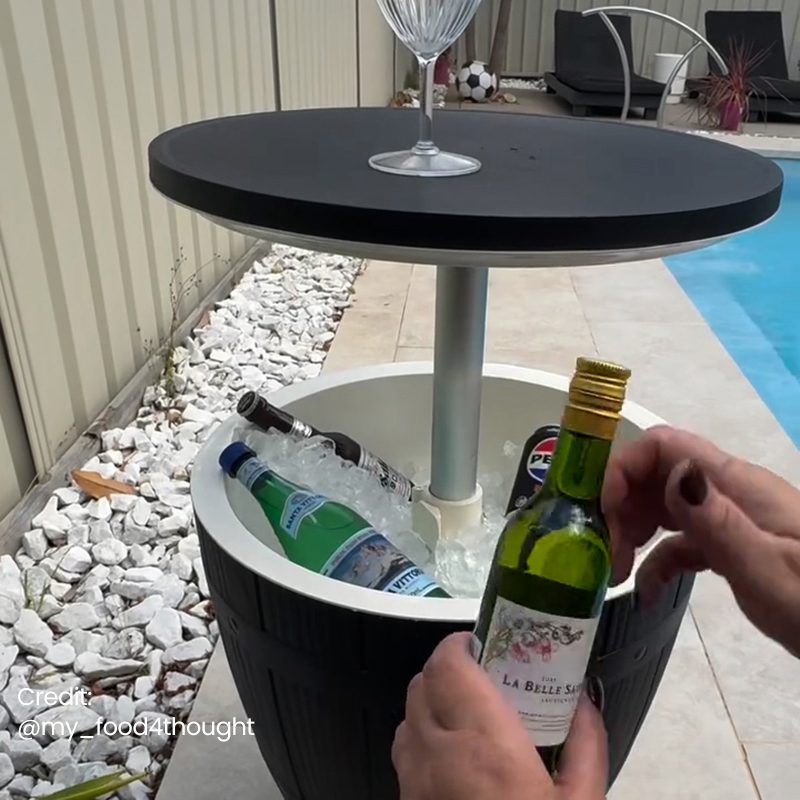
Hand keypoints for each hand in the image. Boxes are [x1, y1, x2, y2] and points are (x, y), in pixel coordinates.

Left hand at [392, 633, 607, 799]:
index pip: (448, 666)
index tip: (483, 643)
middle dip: (446, 668)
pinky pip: (403, 751)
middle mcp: (438, 753)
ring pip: (406, 715)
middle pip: (421, 683)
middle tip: (480, 674)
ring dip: (429, 701)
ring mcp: (414, 782)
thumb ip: (587, 742)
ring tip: (464, 711)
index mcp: (485, 743)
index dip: (458, 644)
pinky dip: (419, 735)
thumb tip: (582, 697)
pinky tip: (451, 754)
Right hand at [602, 425, 799, 656]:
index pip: (664, 445)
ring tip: (616, 570)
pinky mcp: (731, 544)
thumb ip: (717, 520)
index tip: (604, 514)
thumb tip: (674, 472)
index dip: (623, 467)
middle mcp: (727, 491)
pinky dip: (658, 560)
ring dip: (632, 530)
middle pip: (656, 473)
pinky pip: (682, 539)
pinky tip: (647, 592)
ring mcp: (729, 517)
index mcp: (734, 484)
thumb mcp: (766, 568)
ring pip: (663, 504)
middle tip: (606, 552)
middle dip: (620, 504)